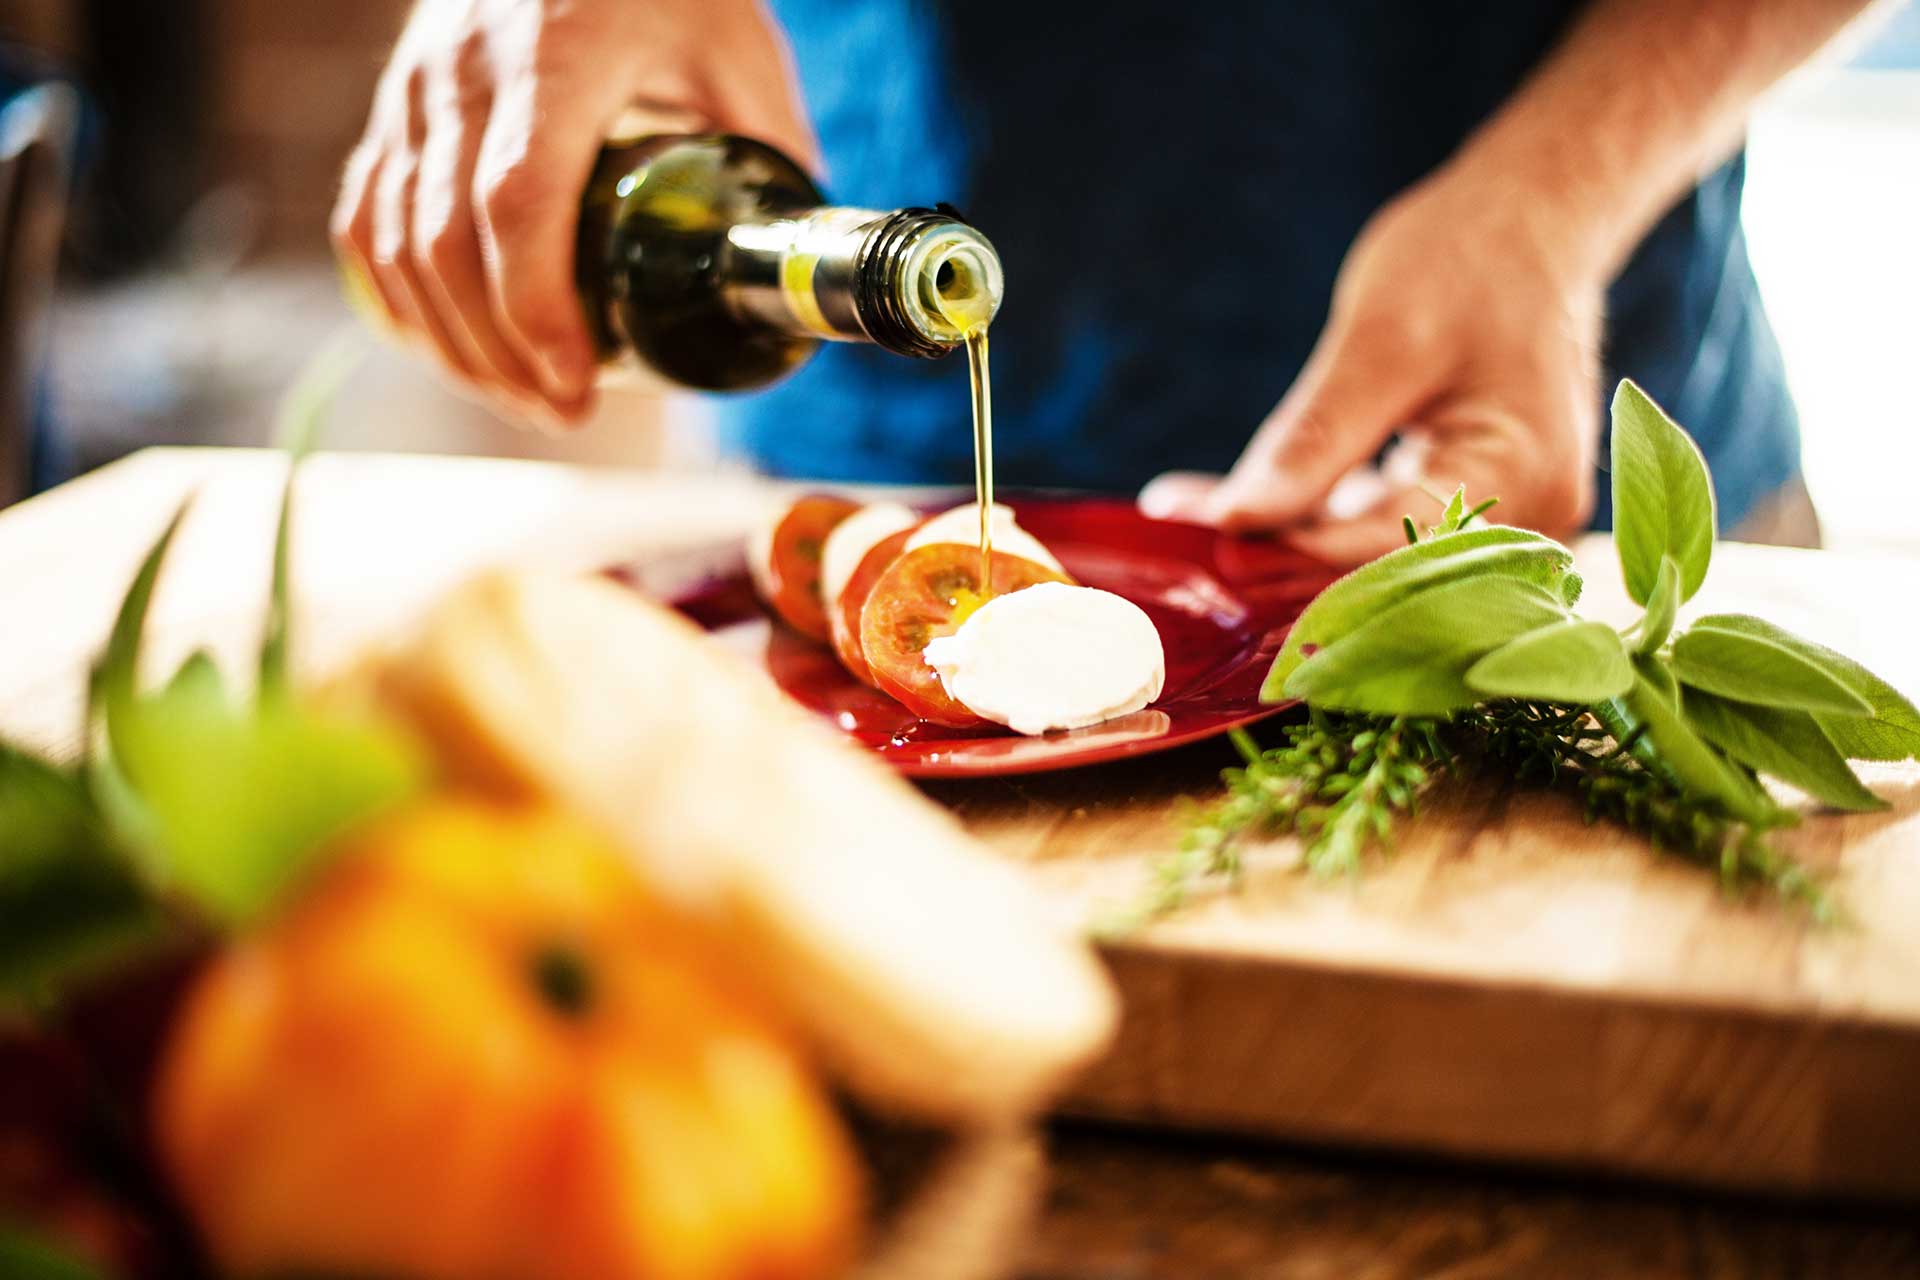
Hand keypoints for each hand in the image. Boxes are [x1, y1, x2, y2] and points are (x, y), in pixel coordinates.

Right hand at [332, 0, 817, 426]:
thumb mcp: (735, 48)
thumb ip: (768, 147)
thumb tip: (794, 265)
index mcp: (554, 56)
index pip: (517, 201)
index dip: (537, 308)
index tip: (578, 383)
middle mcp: (462, 69)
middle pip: (446, 241)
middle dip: (500, 351)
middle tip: (562, 414)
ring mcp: (413, 89)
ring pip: (394, 240)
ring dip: (451, 342)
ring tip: (521, 398)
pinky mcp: (392, 109)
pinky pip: (366, 220)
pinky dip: (398, 301)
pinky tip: (451, 349)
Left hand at [1140, 167, 1603, 563]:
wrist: (1533, 216)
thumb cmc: (1471, 257)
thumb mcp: (1382, 341)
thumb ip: (1314, 439)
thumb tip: (1235, 518)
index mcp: (1521, 483)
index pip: (1380, 552)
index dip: (1280, 556)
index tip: (1191, 541)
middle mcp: (1527, 523)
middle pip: (1377, 567)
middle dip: (1274, 555)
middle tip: (1174, 528)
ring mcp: (1505, 518)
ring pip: (1370, 553)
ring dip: (1284, 537)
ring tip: (1188, 514)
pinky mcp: (1470, 501)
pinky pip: (1382, 527)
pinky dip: (1315, 514)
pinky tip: (1241, 500)